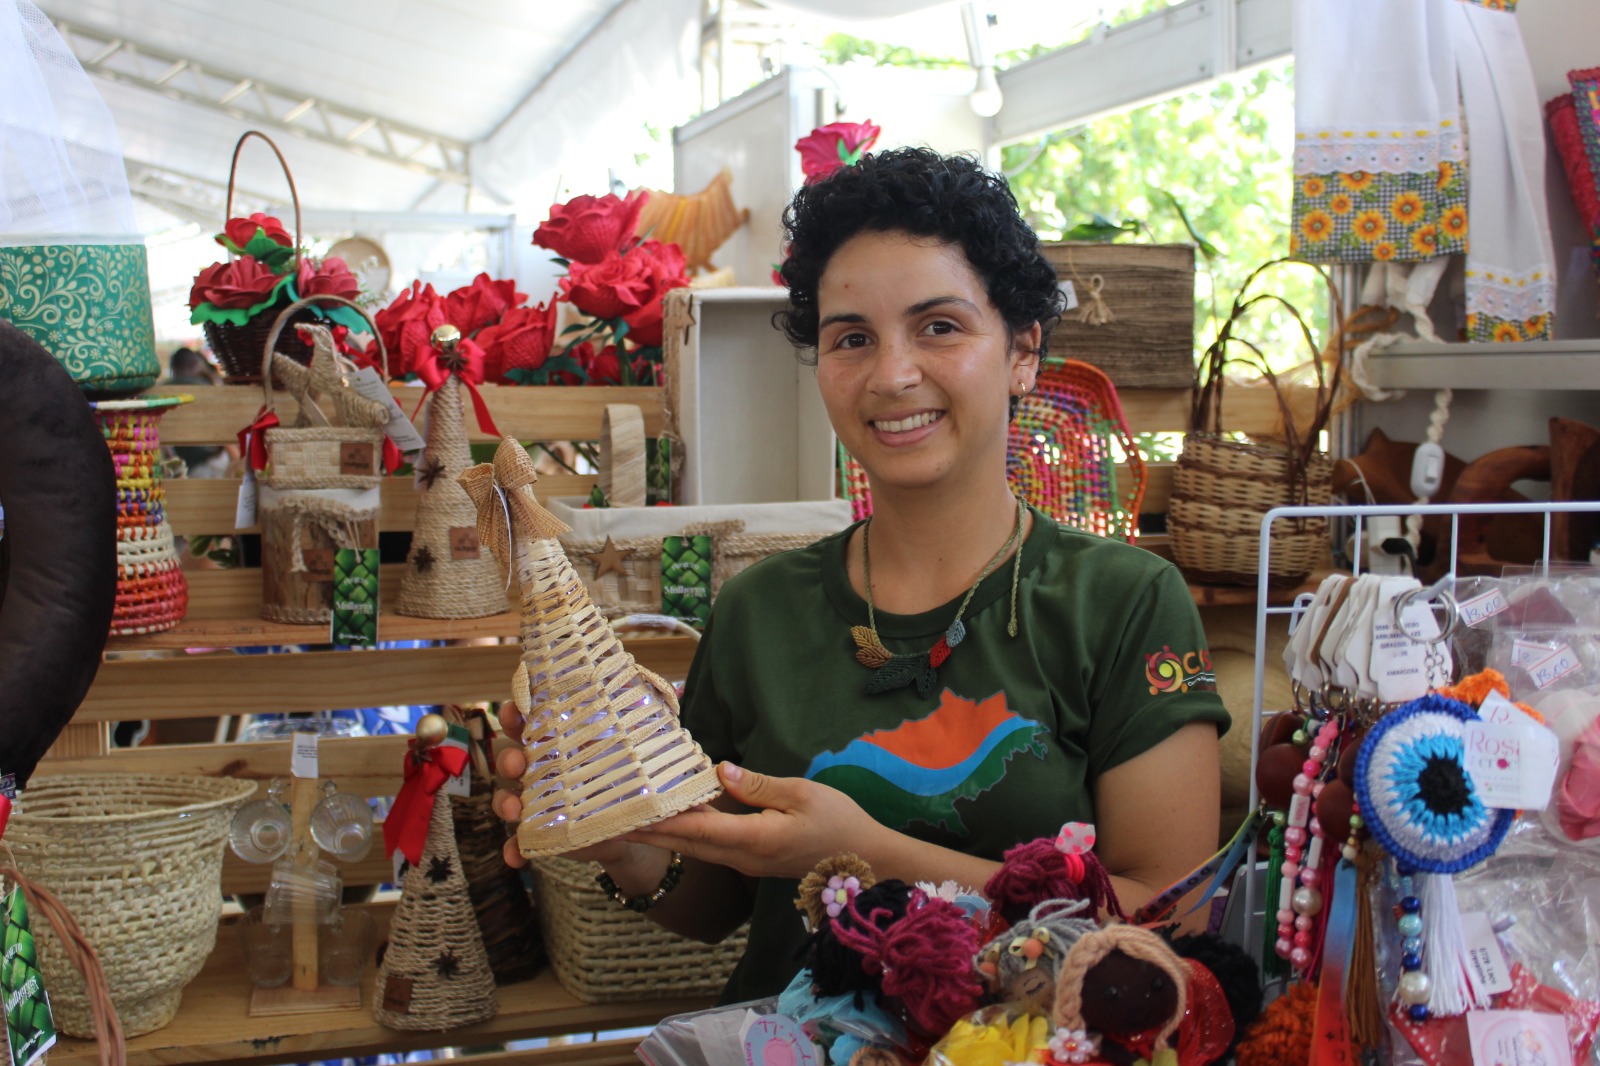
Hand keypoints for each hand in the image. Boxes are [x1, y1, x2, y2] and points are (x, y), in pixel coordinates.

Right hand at [491, 702, 653, 876]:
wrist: (630, 822)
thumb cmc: (620, 774)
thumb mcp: (624, 750)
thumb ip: (627, 726)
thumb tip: (657, 695)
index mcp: (555, 743)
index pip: (526, 722)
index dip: (513, 714)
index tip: (513, 711)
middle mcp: (538, 770)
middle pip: (510, 758)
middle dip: (507, 759)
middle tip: (517, 765)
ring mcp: (535, 803)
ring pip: (507, 799)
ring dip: (505, 804)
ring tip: (515, 812)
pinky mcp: (539, 834)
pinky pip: (517, 843)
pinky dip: (513, 849)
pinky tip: (515, 857)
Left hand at [625, 762, 885, 880]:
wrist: (866, 861)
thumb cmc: (839, 823)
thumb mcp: (802, 794)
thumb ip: (757, 785)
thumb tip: (718, 771)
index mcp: (755, 840)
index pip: (696, 829)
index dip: (660, 821)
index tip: (628, 813)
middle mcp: (744, 857)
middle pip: (687, 842)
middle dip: (651, 830)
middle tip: (615, 814)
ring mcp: (747, 863)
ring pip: (697, 847)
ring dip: (667, 832)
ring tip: (636, 812)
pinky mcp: (753, 860)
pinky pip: (712, 846)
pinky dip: (690, 832)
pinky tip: (678, 815)